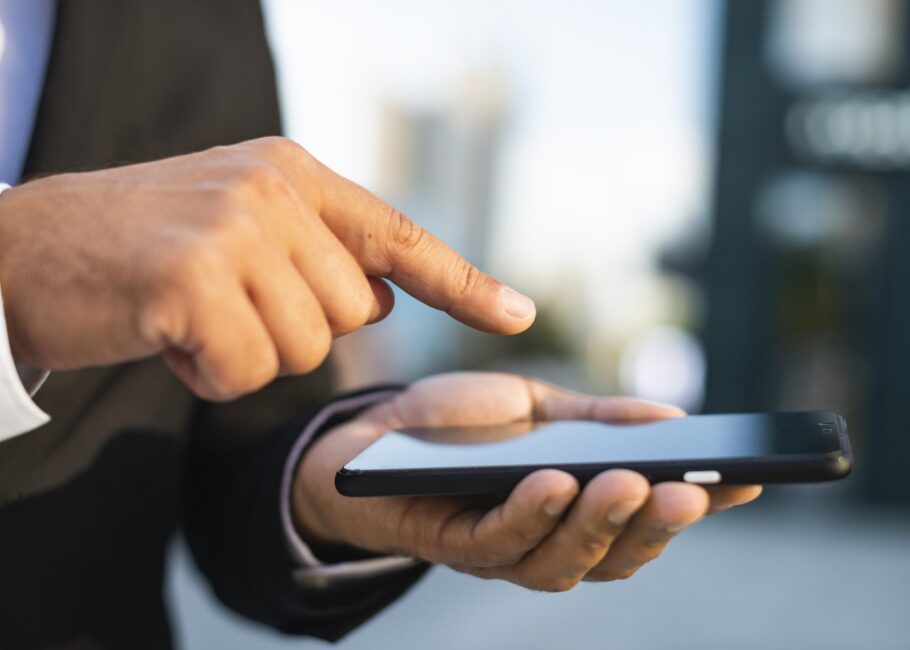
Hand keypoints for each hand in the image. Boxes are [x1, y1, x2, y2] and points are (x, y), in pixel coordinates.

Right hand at [0, 138, 534, 399]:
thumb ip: (315, 255)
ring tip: (189, 315)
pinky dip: (206, 374)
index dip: (462, 283)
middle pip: (351, 313)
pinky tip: (166, 336)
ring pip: (303, 348)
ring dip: (246, 354)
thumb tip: (379, 296)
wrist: (23, 251)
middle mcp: (272, 190)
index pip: (397, 235)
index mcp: (291, 174)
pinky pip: (244, 369)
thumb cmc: (139, 252)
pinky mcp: (191, 277)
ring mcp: (233, 228)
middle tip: (222, 306)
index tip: (517, 315)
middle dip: (291, 331)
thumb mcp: (237, 230)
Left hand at [294, 373, 761, 590]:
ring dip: (599, 524)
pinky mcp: (448, 543)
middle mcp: (545, 541)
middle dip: (654, 526)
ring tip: (629, 484)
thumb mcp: (537, 409)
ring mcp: (499, 549)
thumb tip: (673, 420)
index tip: (748, 479)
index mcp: (575, 511)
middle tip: (691, 489)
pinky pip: (495, 541)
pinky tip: (553, 482)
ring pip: (561, 560)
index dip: (697, 507)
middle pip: (612, 554)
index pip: (645, 519)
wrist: (374, 436)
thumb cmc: (461, 426)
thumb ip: (598, 419)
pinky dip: (530, 515)